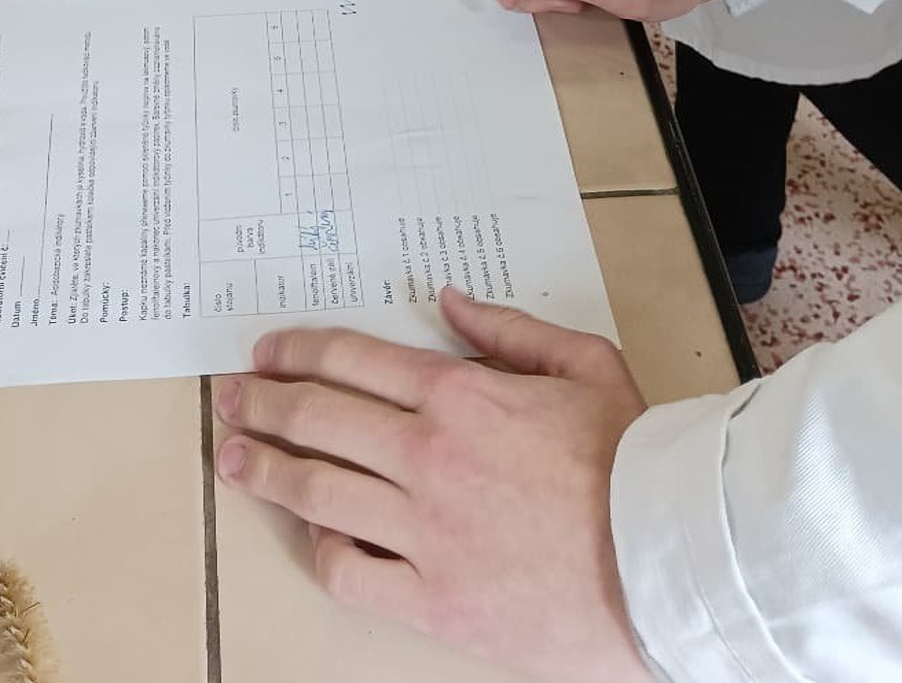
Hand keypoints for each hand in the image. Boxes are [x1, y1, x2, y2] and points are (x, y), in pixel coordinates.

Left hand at [216, 290, 651, 681]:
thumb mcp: (583, 363)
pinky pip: (350, 571)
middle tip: (230, 398)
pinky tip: (306, 533)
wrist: (671, 563)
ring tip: (232, 457)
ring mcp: (425, 531)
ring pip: (317, 490)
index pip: (351, 360)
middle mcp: (429, 456)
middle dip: (261, 403)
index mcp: (462, 395)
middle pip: (317, 418)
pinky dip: (319, 548)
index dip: (297, 352)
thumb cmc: (634, 460)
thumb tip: (448, 301)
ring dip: (265, 468)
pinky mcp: (434, 600)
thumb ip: (507, 329)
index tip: (267, 353)